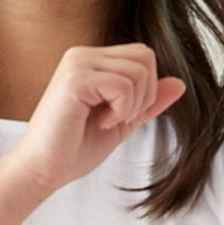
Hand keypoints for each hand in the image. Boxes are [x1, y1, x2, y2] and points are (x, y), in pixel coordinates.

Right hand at [3, 43, 184, 201]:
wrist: (43, 170)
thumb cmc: (74, 150)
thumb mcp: (122, 123)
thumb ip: (148, 102)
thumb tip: (180, 83)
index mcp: (92, 61)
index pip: (143, 56)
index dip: (146, 89)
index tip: (120, 115)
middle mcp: (83, 54)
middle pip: (145, 57)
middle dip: (143, 95)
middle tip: (116, 118)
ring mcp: (78, 63)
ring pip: (138, 71)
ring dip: (130, 106)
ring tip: (104, 121)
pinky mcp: (76, 78)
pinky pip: (123, 86)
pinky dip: (120, 111)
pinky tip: (98, 122)